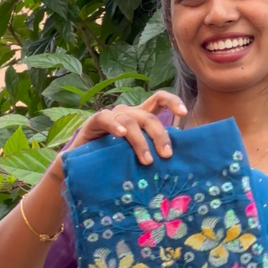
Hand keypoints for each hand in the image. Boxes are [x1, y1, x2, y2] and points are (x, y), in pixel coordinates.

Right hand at [52, 91, 186, 179]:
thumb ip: (153, 151)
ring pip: (131, 121)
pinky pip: (106, 118)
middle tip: (166, 155)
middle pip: (148, 117)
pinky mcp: (94, 121)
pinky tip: (122, 135)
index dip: (173, 102)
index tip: (184, 114)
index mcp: (141, 117)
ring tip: (147, 160)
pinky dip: (115, 127)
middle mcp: (128, 113)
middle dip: (160, 135)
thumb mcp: (138, 155)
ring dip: (140, 141)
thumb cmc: (115, 160)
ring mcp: (112, 116)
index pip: (159, 100)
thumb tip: (176, 162)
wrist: (83, 167)